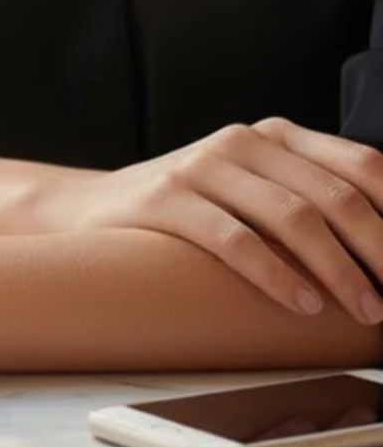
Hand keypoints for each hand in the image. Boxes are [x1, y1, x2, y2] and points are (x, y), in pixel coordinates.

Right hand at [45, 118, 382, 325]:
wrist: (92, 207)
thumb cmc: (189, 209)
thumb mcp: (252, 189)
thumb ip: (308, 199)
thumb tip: (380, 247)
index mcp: (274, 135)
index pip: (362, 164)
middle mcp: (241, 141)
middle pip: (335, 195)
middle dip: (380, 251)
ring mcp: (200, 165)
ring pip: (292, 214)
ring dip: (339, 270)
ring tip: (363, 311)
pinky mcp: (165, 198)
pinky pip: (233, 237)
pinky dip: (275, 273)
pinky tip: (300, 302)